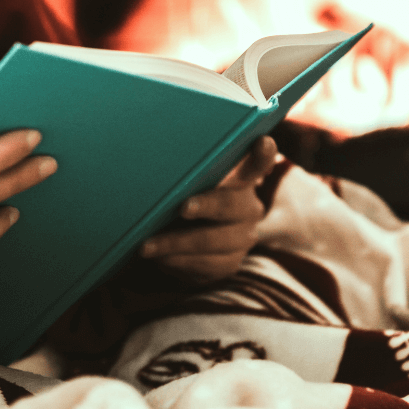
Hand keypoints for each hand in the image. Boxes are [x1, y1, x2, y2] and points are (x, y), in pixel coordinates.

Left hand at [139, 135, 277, 282]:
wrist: (178, 237)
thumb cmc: (178, 198)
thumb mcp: (181, 182)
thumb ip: (182, 171)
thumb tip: (153, 156)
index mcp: (240, 178)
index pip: (257, 162)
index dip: (262, 154)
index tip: (262, 142)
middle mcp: (248, 206)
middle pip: (231, 204)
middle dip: (207, 206)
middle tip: (183, 208)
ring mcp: (242, 237)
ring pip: (214, 241)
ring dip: (177, 243)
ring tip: (146, 246)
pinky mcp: (230, 262)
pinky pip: (207, 266)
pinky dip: (179, 262)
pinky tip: (159, 259)